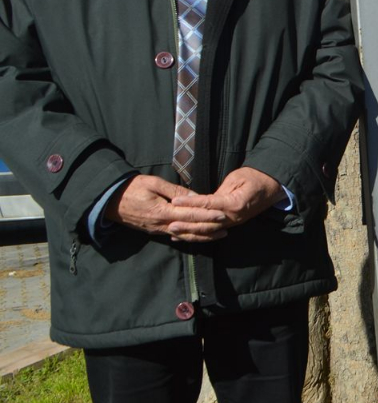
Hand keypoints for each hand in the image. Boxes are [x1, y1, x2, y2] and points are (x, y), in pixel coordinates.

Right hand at [105, 174, 227, 241]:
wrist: (108, 200)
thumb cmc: (131, 188)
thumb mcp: (153, 184)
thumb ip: (175, 191)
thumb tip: (194, 196)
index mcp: (162, 212)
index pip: (191, 216)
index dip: (208, 216)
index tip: (223, 215)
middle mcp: (161, 225)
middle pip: (190, 229)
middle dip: (209, 229)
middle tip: (226, 227)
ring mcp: (157, 230)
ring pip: (184, 236)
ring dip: (201, 236)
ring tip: (218, 235)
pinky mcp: (153, 231)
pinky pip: (175, 236)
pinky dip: (189, 237)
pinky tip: (198, 236)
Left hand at [169, 167, 285, 237]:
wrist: (273, 186)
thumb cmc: (255, 177)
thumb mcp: (237, 178)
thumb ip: (220, 190)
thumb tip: (204, 200)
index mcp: (235, 203)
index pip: (208, 204)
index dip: (190, 203)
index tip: (175, 201)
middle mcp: (234, 217)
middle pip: (206, 223)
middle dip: (186, 223)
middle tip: (168, 222)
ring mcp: (233, 223)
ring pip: (208, 231)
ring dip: (190, 232)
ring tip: (172, 231)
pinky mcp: (232, 224)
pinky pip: (212, 232)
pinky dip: (198, 235)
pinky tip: (183, 237)